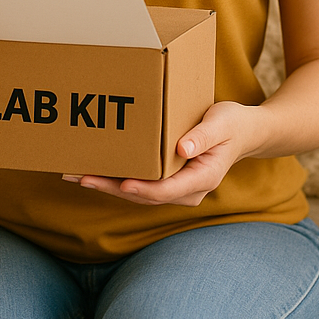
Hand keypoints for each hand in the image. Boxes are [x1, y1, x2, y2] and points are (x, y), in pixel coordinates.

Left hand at [63, 101, 257, 205]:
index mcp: (202, 178)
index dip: (142, 188)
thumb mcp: (222, 124)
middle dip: (111, 187)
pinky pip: (139, 181)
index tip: (121, 182)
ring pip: (137, 190)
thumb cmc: (232, 124)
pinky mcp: (167, 178)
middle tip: (80, 176)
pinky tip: (94, 168)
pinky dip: (116, 176)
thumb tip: (182, 150)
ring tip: (75, 173)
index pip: (166, 189)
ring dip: (107, 183)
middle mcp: (186, 189)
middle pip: (144, 194)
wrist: (243, 132)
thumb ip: (204, 137)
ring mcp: (176, 187)